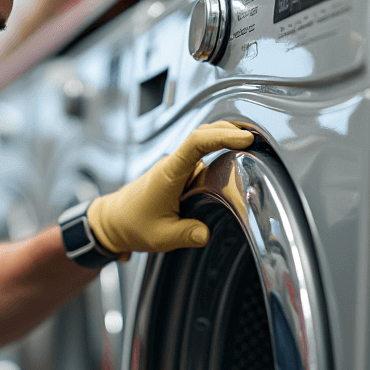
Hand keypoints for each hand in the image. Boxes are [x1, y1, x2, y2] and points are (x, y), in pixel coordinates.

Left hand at [86, 121, 254, 253]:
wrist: (111, 222)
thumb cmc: (131, 225)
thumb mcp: (161, 237)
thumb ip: (186, 234)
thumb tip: (206, 233)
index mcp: (168, 174)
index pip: (196, 143)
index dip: (222, 136)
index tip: (245, 138)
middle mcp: (172, 166)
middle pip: (203, 135)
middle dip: (230, 131)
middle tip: (258, 137)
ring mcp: (175, 168)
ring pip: (203, 146)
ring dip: (225, 141)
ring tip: (253, 146)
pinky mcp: (178, 175)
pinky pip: (200, 159)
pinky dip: (218, 154)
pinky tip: (234, 161)